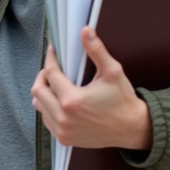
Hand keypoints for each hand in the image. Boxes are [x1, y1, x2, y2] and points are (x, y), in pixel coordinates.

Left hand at [31, 29, 153, 150]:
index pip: (50, 74)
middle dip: (42, 76)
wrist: (131, 128)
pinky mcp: (64, 139)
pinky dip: (49, 108)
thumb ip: (96, 50)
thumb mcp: (112, 72)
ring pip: (39, 106)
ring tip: (57, 85)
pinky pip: (46, 120)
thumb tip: (86, 31)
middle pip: (37, 91)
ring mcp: (62, 130)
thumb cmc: (123, 101)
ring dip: (44, 93)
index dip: (50, 59)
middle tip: (52, 69)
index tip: (53, 51)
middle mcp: (64, 118)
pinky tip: (61, 101)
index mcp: (73, 100)